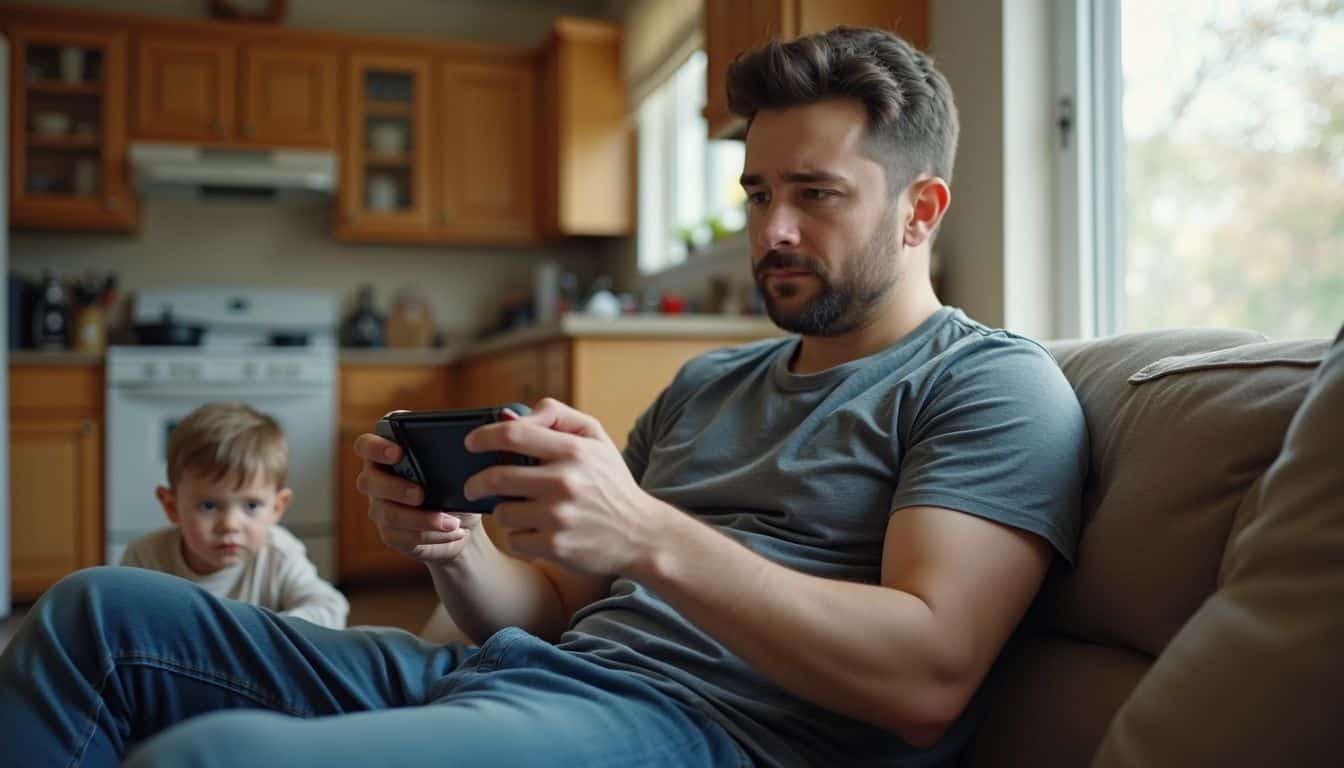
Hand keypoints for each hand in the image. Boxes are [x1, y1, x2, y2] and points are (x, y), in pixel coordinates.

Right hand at [352, 433, 481, 562]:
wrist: (463, 523)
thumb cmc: (455, 486)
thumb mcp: (456, 468)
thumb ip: (444, 455)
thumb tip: (451, 447)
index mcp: (388, 455)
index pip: (365, 445)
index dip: (376, 448)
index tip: (398, 452)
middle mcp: (378, 480)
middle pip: (368, 481)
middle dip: (395, 488)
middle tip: (421, 494)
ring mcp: (381, 508)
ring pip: (388, 513)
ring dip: (422, 519)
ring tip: (451, 522)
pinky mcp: (390, 533)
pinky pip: (401, 536)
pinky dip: (431, 534)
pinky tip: (453, 531)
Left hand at [463, 398, 666, 575]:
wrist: (641, 533)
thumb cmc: (611, 481)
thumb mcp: (595, 438)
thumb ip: (555, 417)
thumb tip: (507, 416)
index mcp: (573, 450)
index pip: (512, 435)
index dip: (483, 437)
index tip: (471, 444)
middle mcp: (564, 482)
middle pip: (495, 477)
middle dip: (477, 482)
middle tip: (475, 486)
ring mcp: (557, 517)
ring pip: (501, 512)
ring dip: (505, 511)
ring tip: (523, 511)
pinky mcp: (554, 547)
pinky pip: (514, 540)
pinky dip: (519, 537)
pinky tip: (537, 532)